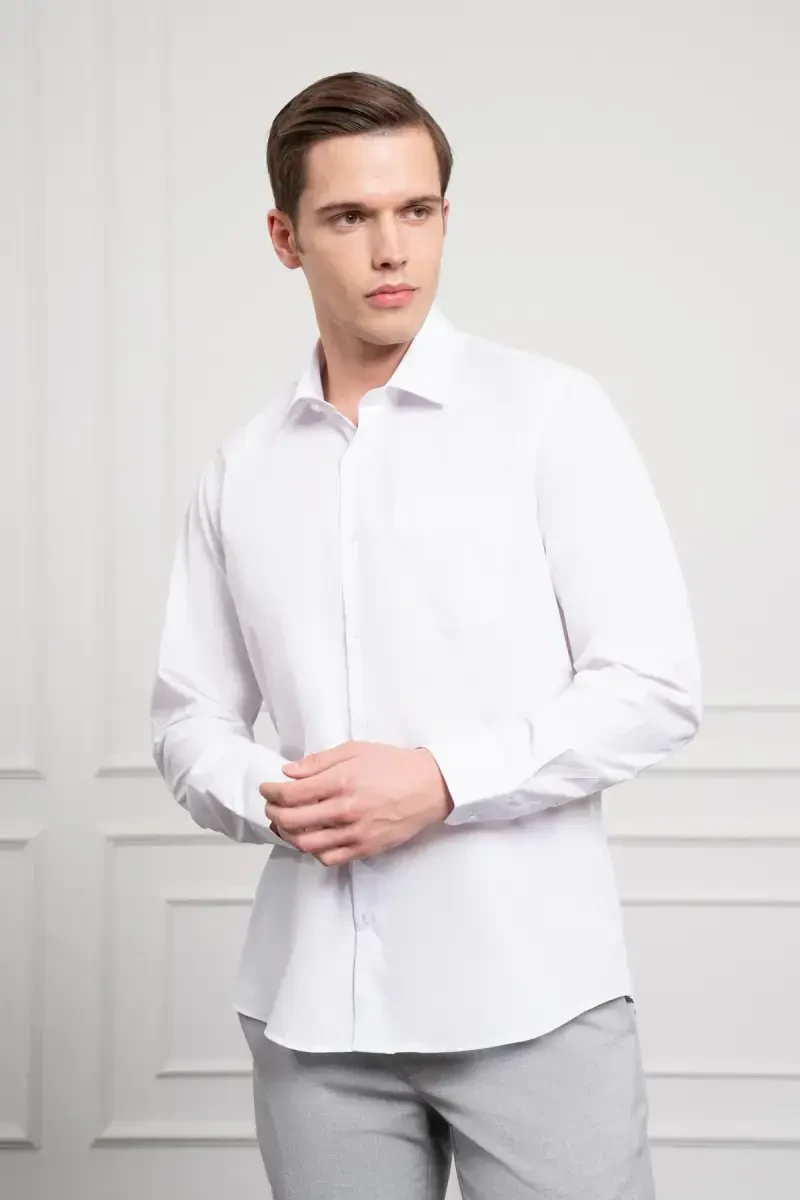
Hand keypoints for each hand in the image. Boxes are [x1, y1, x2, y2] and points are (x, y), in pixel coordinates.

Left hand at [259, 741, 453, 865]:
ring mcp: (355, 833)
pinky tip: (312, 838)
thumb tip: (288, 772)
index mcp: (341, 781)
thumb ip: (319, 761)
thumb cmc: (393, 765)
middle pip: (292, 820)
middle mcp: (345, 810)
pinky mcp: (365, 848)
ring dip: (288, 834)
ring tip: (286, 824)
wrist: (429, 787)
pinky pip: (328, 858)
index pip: (291, 794)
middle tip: (272, 806)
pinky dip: (313, 851)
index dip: (271, 793)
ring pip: (306, 844)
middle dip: (274, 813)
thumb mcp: (356, 750)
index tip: (267, 788)